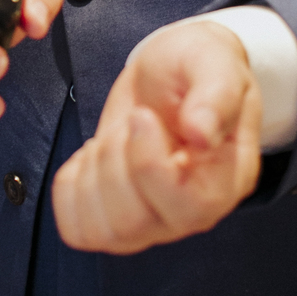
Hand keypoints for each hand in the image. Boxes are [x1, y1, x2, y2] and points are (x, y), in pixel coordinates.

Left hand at [52, 21, 261, 253]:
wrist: (171, 70)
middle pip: (135, 223)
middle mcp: (190, 212)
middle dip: (115, 160)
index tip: (141, 115)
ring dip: (92, 174)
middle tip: (132, 118)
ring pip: (103, 232)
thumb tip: (202, 134)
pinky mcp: (115, 216)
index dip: (148, 163)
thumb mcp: (215, 63)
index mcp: (226, 181)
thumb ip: (215, 95)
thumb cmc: (198, 65)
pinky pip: (78, 229)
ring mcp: (152, 221)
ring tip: (114, 136)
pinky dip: (70, 189)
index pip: (186, 206)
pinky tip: (92, 155)